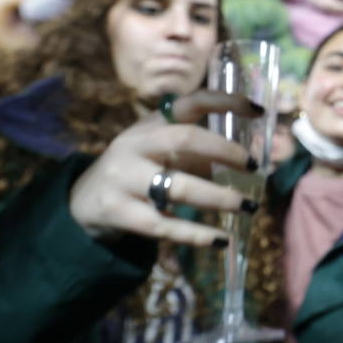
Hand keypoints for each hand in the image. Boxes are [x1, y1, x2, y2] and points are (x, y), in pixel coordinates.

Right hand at [68, 91, 261, 244]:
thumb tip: (247, 161)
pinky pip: (164, 225)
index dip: (224, 102)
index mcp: (151, 123)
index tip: (258, 109)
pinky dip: (196, 234)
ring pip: (178, 187)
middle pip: (184, 139)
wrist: (84, 202)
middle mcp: (136, 144)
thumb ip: (197, 151)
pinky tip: (221, 240)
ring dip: (219, 198)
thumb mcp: (160, 151)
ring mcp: (124, 177)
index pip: (190, 102)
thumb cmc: (138, 171)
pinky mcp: (118, 211)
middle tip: (253, 167)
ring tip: (248, 206)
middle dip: (225, 151)